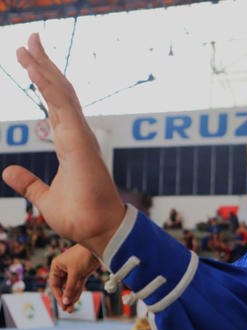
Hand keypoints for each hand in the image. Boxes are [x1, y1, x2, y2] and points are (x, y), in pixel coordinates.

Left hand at [2, 33, 124, 256]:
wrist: (97, 230)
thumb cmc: (79, 217)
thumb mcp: (43, 197)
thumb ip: (28, 182)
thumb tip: (8, 171)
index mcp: (70, 145)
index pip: (56, 106)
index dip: (44, 83)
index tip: (30, 62)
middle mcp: (77, 135)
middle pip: (59, 92)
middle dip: (44, 65)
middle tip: (30, 41)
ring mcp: (80, 136)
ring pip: (61, 94)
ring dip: (43, 68)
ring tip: (27, 46)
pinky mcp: (79, 141)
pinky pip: (63, 107)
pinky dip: (48, 86)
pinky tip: (34, 69)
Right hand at [49, 244, 99, 312]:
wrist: (98, 247)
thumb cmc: (83, 256)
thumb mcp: (75, 273)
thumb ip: (70, 288)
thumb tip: (65, 301)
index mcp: (56, 266)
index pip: (54, 284)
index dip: (58, 296)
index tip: (63, 305)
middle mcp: (63, 269)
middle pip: (62, 287)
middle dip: (65, 298)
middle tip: (68, 310)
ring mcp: (73, 272)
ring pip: (70, 287)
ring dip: (71, 297)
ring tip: (71, 309)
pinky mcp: (82, 273)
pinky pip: (78, 285)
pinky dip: (77, 292)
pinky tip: (75, 301)